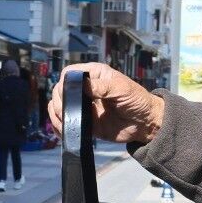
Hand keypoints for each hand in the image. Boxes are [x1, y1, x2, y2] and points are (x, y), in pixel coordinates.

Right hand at [47, 62, 165, 145]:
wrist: (145, 123)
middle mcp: (86, 89)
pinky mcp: (85, 123)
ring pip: (60, 107)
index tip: (67, 92)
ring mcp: (84, 106)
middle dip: (58, 100)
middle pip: (60, 90)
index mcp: (94, 75)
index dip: (65, 82)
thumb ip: (101, 87)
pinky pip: (67, 123)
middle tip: (65, 109)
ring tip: (63, 120)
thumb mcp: (121, 88)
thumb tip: (81, 86)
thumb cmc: (137, 99)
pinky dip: (60, 126)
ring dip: (56, 113)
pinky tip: (63, 129)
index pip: (70, 73)